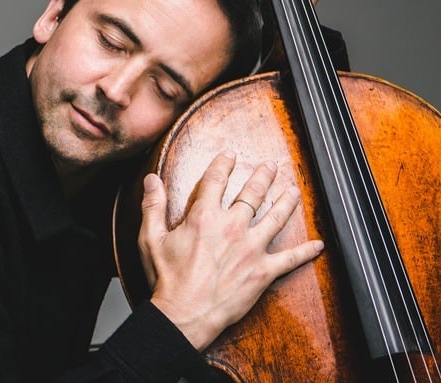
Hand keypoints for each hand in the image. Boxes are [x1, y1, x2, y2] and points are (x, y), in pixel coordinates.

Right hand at [137, 151, 323, 350]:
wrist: (185, 313)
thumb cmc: (168, 279)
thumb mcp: (150, 238)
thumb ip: (152, 206)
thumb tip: (151, 179)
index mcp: (204, 216)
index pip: (215, 181)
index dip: (223, 165)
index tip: (230, 155)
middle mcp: (232, 227)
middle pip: (251, 194)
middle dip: (262, 177)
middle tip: (270, 166)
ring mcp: (251, 249)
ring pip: (275, 218)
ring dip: (286, 202)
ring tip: (294, 191)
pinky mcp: (263, 272)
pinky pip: (290, 259)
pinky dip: (305, 252)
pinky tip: (318, 245)